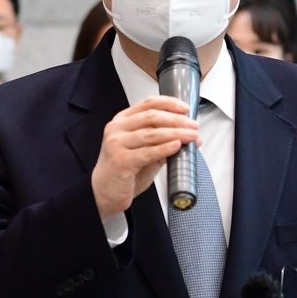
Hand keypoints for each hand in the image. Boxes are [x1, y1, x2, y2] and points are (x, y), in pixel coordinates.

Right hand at [90, 95, 199, 219]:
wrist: (103, 194)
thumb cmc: (122, 173)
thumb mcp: (142, 152)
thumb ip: (161, 143)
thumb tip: (186, 137)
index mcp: (122, 121)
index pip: (148, 104)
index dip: (169, 103)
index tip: (185, 108)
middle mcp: (117, 129)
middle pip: (152, 116)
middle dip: (177, 120)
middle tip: (193, 126)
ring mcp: (117, 144)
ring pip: (152, 133)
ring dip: (176, 133)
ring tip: (191, 136)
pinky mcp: (121, 160)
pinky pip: (148, 152)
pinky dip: (165, 148)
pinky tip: (176, 146)